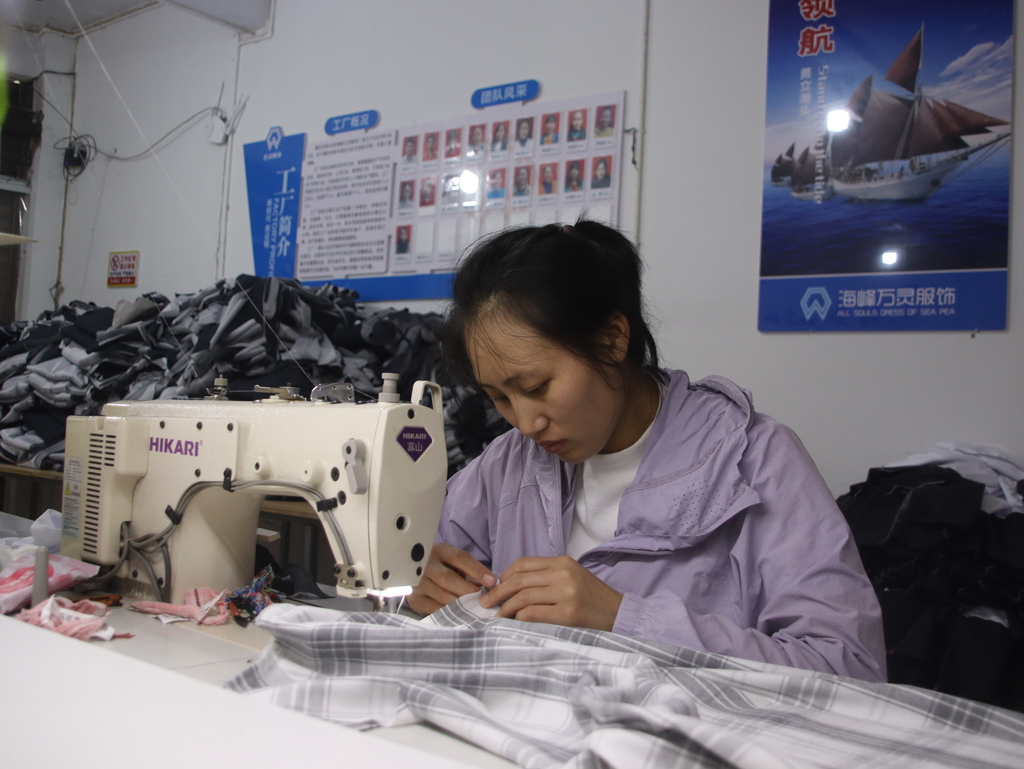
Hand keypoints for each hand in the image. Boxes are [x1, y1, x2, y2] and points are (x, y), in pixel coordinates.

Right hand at [407, 543, 497, 615]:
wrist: (421, 577)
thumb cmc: (445, 568)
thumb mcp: (456, 563)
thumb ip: (471, 570)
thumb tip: (491, 584)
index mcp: (440, 551)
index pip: (460, 558)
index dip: (477, 570)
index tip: (492, 582)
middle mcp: (426, 565)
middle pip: (448, 578)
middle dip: (468, 590)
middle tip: (482, 598)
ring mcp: (418, 583)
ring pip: (442, 595)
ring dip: (461, 604)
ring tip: (474, 608)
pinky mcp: (415, 599)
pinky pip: (435, 609)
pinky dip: (450, 613)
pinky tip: (460, 614)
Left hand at [478, 556, 622, 630]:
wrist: (618, 614)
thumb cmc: (591, 598)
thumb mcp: (570, 577)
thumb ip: (545, 577)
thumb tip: (509, 585)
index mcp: (561, 562)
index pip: (523, 564)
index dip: (504, 576)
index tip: (494, 587)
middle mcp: (562, 574)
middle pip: (518, 580)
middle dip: (497, 592)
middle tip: (485, 603)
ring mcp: (566, 593)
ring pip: (523, 597)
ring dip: (505, 607)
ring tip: (497, 615)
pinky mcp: (568, 613)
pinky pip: (533, 613)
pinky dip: (519, 618)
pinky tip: (514, 622)